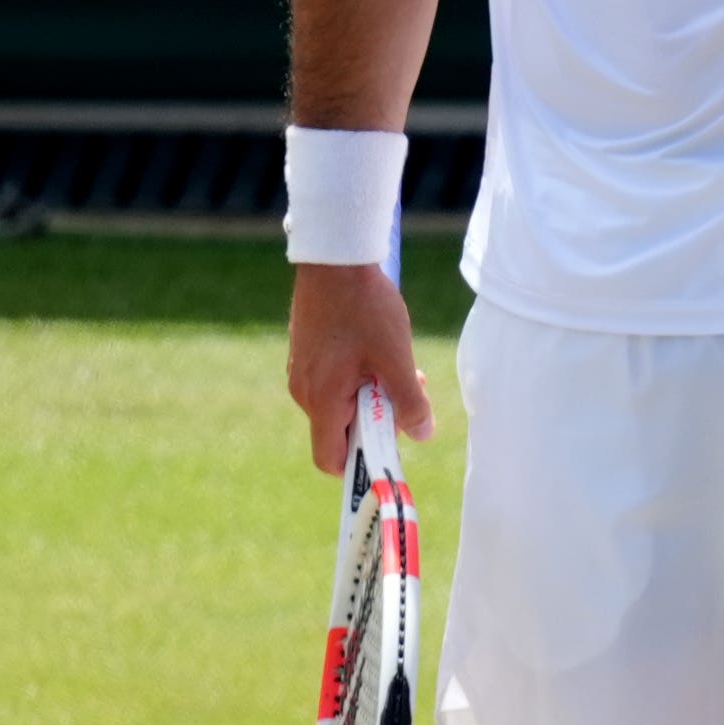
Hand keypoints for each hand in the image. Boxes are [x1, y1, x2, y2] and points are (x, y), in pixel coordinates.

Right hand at [286, 260, 435, 474]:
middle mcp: (304, 392)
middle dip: (377, 422)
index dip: (360, 464)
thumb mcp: (397, 358)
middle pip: (340, 432)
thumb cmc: (365, 308)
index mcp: (321, 400)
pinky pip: (333, 383)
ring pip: (340, 405)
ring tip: (398, 366)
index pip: (331, 460)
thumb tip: (421, 434)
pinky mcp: (306, 354)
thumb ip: (410, 402)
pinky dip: (359, 379)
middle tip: (408, 394)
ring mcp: (302, 372)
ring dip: (372, 397)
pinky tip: (380, 352)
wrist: (334, 260)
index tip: (392, 449)